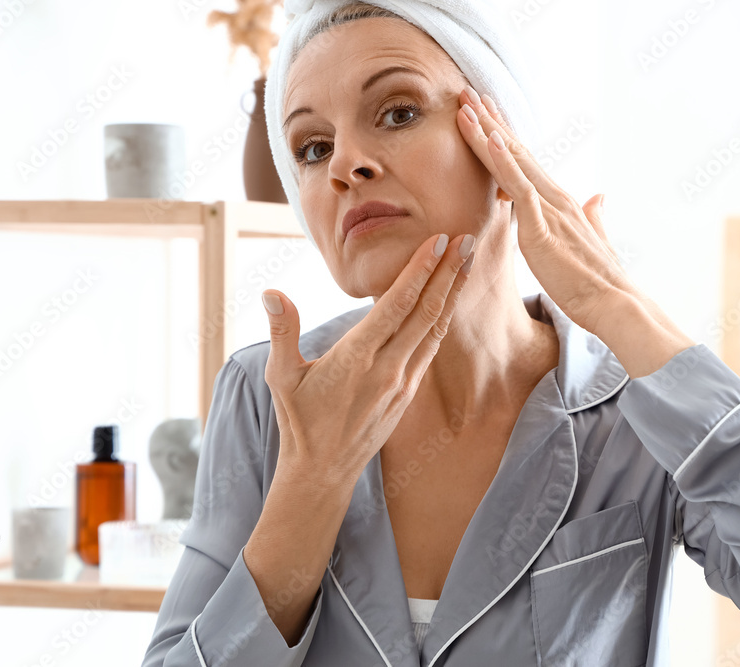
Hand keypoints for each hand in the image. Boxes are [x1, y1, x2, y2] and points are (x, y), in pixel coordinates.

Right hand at [260, 233, 475, 486]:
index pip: (396, 305)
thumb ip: (282, 332)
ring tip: (466, 263)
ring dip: (452, 293)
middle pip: (426, 312)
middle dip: (448, 273)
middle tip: (468, 239)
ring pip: (434, 329)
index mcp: (357, 358)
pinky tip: (448, 302)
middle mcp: (387, 369)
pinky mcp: (408, 393)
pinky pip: (430, 349)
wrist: (324, 472)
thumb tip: (271, 292)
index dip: (420, 270)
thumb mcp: (281, 377)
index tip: (439, 241)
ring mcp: (402, 382)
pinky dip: (441, 319)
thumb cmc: (299, 421)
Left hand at [455, 86, 636, 335]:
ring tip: (465, 105)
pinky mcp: (542, 227)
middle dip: (489, 121)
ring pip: (512, 161)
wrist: (615, 305)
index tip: (485, 112)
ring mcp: (549, 209)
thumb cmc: (600, 282)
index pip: (526, 161)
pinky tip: (490, 140)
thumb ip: (594, 218)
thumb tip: (598, 198)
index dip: (504, 136)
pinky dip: (504, 163)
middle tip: (466, 93)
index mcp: (561, 202)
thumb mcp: (594, 242)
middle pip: (515, 152)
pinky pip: (520, 188)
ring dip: (487, 132)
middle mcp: (555, 197)